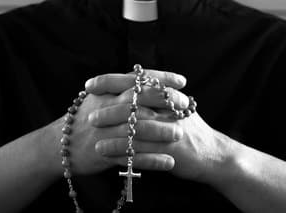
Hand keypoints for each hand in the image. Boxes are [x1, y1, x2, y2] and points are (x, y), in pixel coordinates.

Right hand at [51, 70, 187, 175]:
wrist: (58, 146)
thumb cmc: (82, 120)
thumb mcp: (96, 99)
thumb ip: (118, 89)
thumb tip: (143, 79)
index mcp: (106, 94)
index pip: (137, 80)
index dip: (161, 78)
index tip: (182, 80)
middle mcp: (107, 110)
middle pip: (139, 102)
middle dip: (165, 102)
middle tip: (186, 104)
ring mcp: (106, 133)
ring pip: (137, 130)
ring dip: (161, 132)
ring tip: (181, 134)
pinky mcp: (106, 154)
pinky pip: (132, 158)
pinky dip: (152, 160)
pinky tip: (169, 162)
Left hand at [88, 71, 232, 183]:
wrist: (214, 155)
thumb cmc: (190, 130)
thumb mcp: (177, 107)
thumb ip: (156, 96)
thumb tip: (132, 83)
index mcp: (168, 94)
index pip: (136, 80)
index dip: (111, 81)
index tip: (89, 84)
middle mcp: (169, 109)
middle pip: (134, 103)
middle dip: (109, 108)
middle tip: (89, 115)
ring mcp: (170, 129)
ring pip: (136, 128)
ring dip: (112, 132)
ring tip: (93, 139)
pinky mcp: (170, 151)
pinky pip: (141, 150)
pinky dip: (122, 152)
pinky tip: (106, 154)